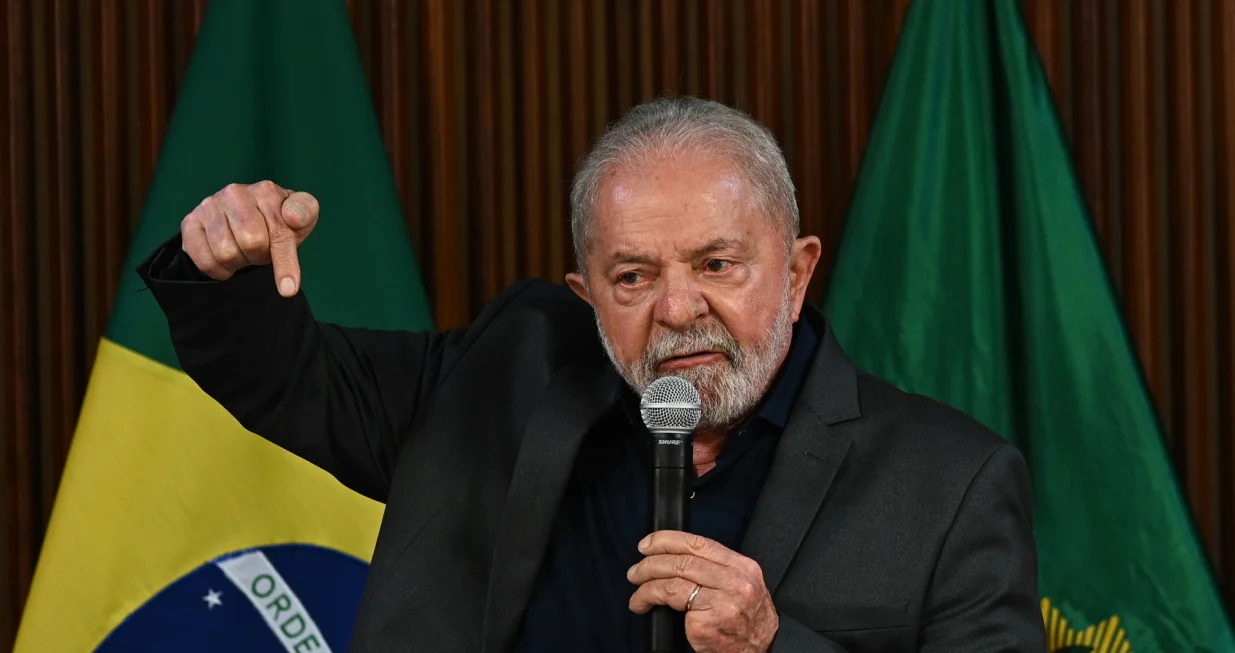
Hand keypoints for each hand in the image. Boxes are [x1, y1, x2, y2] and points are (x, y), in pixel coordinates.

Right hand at [180, 180, 319, 296]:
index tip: (289, 288)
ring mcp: (210, 205)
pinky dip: (218, 270)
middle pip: (251, 244)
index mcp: (267, 191)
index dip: (285, 264)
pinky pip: (204, 260)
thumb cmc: (277, 221)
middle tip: (260, 252)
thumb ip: (305, 213)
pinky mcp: (190, 222)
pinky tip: (225, 261)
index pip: (278, 233)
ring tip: (243, 252)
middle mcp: (236, 192)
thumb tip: (292, 218)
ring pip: (226, 253)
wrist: (244, 219)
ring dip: (239, 263)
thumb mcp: (300, 217)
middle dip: (260, 257)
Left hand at [628, 531, 778, 651]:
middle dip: (652, 562)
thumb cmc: (746, 623)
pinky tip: (643, 605)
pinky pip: (670, 601)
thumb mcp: (741, 586)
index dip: (668, 540)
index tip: (649, 544)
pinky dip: (648, 598)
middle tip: (636, 570)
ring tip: (636, 587)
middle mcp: (735, 581)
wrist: (761, 652)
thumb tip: (676, 558)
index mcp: (743, 567)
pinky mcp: (706, 622)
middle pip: (684, 560)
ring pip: (674, 578)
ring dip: (646, 582)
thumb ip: (716, 570)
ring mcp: (722, 602)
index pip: (700, 543)